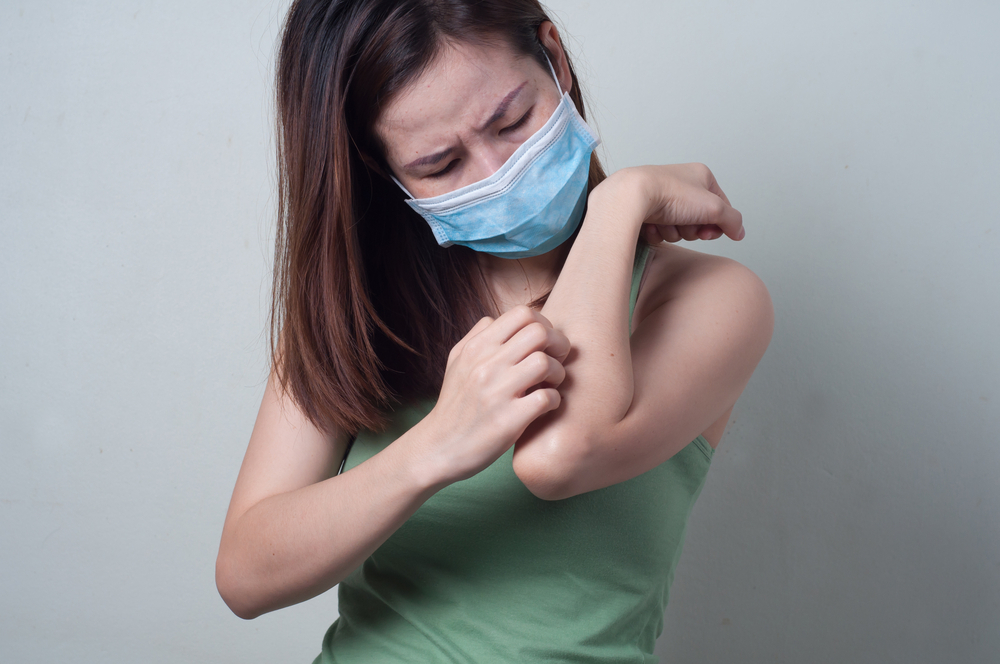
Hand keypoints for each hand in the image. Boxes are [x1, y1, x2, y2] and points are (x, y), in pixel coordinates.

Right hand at [424, 305, 570, 483]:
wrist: (438, 448)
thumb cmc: (454, 404)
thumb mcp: (456, 363)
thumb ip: (476, 336)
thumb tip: (496, 318)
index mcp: (477, 348)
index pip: (522, 313)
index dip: (543, 324)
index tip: (544, 344)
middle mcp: (485, 365)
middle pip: (540, 333)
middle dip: (558, 345)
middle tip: (556, 361)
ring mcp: (497, 393)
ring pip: (546, 363)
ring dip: (558, 374)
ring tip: (550, 385)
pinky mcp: (508, 421)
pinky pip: (547, 398)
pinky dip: (554, 400)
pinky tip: (545, 406)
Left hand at [602, 163, 743, 242]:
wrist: (631, 196)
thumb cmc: (670, 194)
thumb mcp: (713, 207)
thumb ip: (732, 221)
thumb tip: (739, 232)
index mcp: (699, 176)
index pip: (720, 206)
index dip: (717, 224)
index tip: (709, 232)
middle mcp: (680, 184)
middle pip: (698, 221)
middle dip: (692, 230)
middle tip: (685, 226)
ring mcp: (661, 197)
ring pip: (678, 229)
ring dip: (674, 232)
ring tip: (665, 223)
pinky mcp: (645, 210)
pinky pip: (659, 231)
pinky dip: (657, 233)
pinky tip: (651, 225)